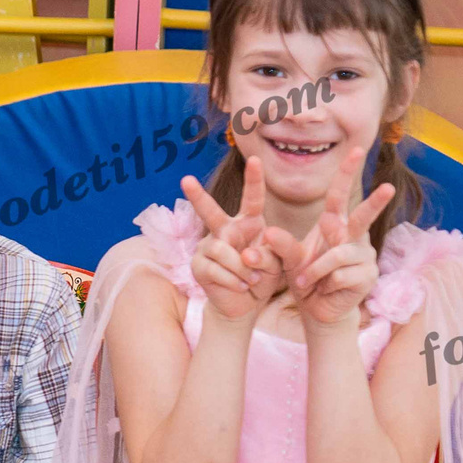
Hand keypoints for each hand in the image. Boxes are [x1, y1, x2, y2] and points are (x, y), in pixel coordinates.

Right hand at [181, 159, 285, 322]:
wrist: (245, 304)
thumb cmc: (262, 277)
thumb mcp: (277, 264)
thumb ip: (269, 254)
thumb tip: (246, 254)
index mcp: (248, 223)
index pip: (252, 199)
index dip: (253, 179)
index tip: (254, 159)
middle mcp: (224, 230)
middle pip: (210, 211)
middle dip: (197, 196)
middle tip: (185, 180)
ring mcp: (207, 247)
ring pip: (223, 252)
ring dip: (242, 270)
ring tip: (250, 280)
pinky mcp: (198, 266)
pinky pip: (216, 270)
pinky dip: (234, 281)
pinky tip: (240, 287)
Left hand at [277, 139, 394, 330]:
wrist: (318, 309)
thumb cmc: (306, 278)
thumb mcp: (290, 259)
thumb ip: (281, 245)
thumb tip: (269, 231)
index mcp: (335, 225)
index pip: (340, 195)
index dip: (347, 173)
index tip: (356, 149)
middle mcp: (353, 236)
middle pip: (363, 215)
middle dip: (376, 202)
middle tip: (388, 188)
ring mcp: (364, 256)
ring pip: (337, 256)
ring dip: (314, 270)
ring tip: (304, 281)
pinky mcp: (367, 275)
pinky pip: (339, 275)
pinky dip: (323, 284)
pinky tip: (324, 290)